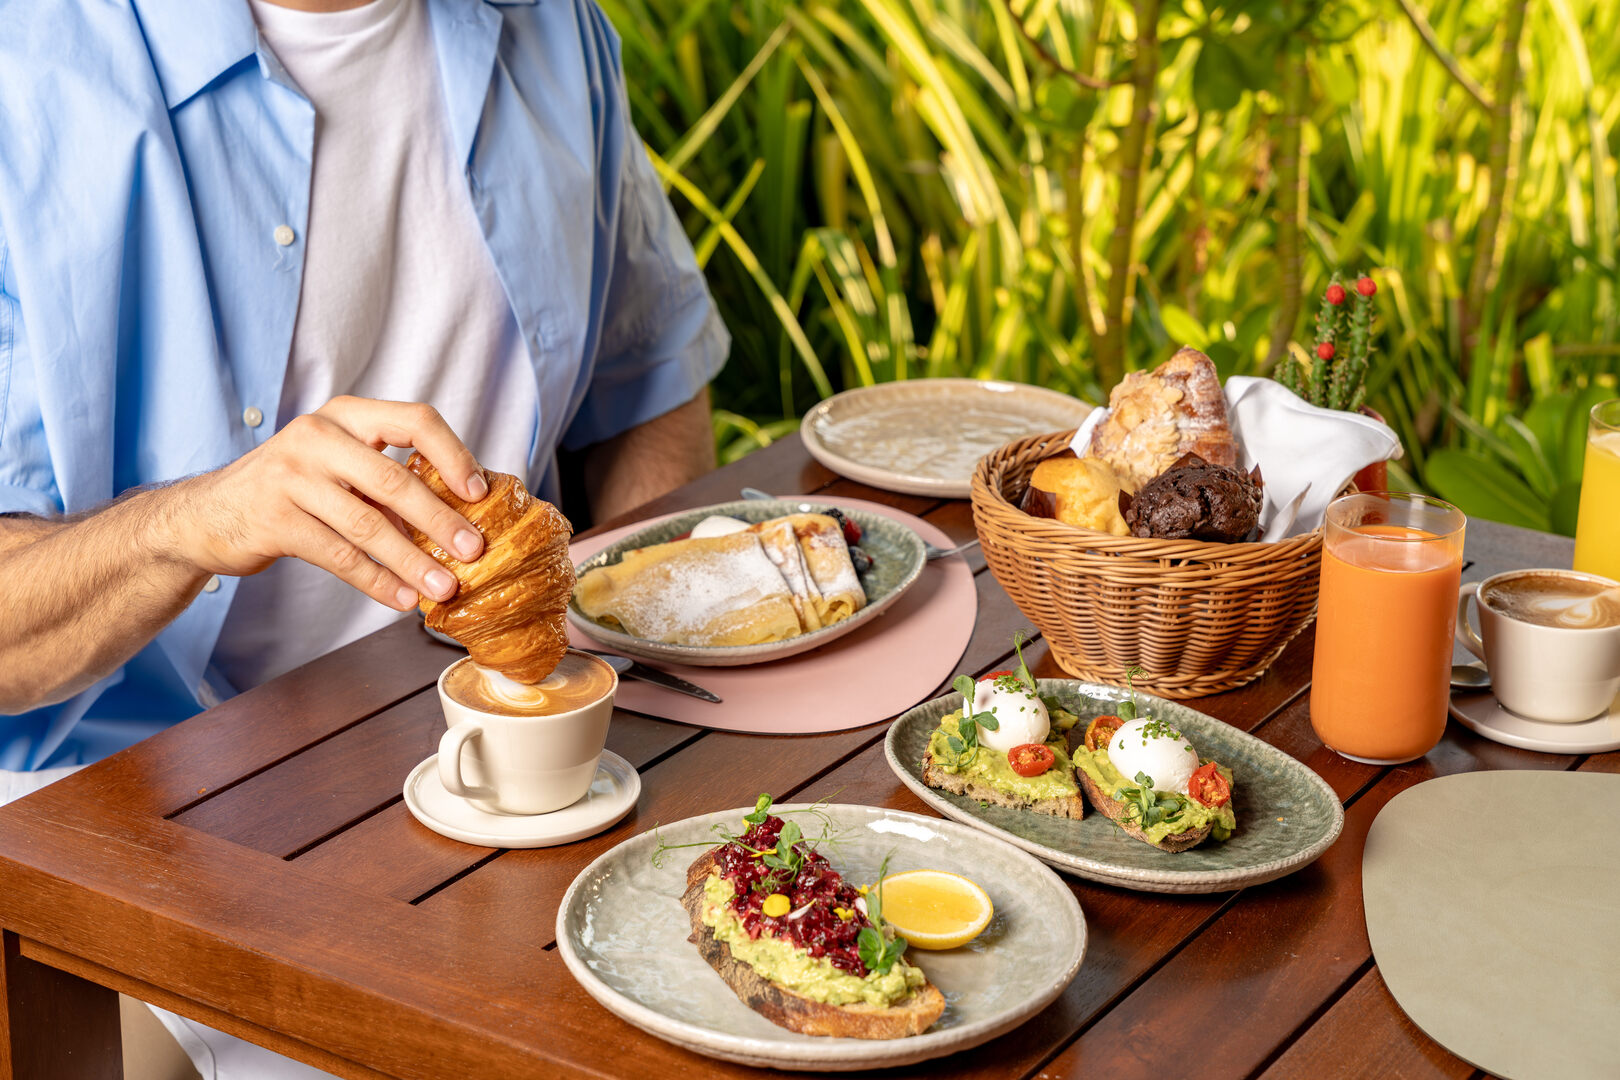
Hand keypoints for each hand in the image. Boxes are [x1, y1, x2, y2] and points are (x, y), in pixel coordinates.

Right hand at [175, 397, 488, 609]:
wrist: (208, 513)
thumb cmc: (292, 488)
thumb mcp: (339, 464)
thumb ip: (388, 478)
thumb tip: (462, 517)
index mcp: (347, 416)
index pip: (415, 420)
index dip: (454, 454)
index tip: (479, 491)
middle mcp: (318, 436)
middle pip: (395, 480)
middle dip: (441, 520)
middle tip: (474, 550)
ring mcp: (291, 476)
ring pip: (367, 524)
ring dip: (412, 561)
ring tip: (443, 587)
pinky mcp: (274, 519)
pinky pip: (338, 555)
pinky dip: (376, 580)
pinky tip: (401, 598)